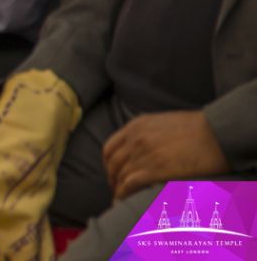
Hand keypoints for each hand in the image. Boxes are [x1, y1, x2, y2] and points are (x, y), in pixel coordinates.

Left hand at [102, 111, 229, 198]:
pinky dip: (123, 195)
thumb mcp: (164, 124)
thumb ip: (149, 134)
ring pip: (119, 176)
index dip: (109, 164)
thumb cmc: (199, 130)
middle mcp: (134, 139)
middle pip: (112, 164)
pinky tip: (123, 202)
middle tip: (117, 189)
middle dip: (112, 179)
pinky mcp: (154, 170)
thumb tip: (146, 149)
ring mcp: (143, 154)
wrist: (217, 134)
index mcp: (136, 126)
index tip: (114, 174)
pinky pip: (128, 185)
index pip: (110, 148)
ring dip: (118, 189)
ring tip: (121, 200)